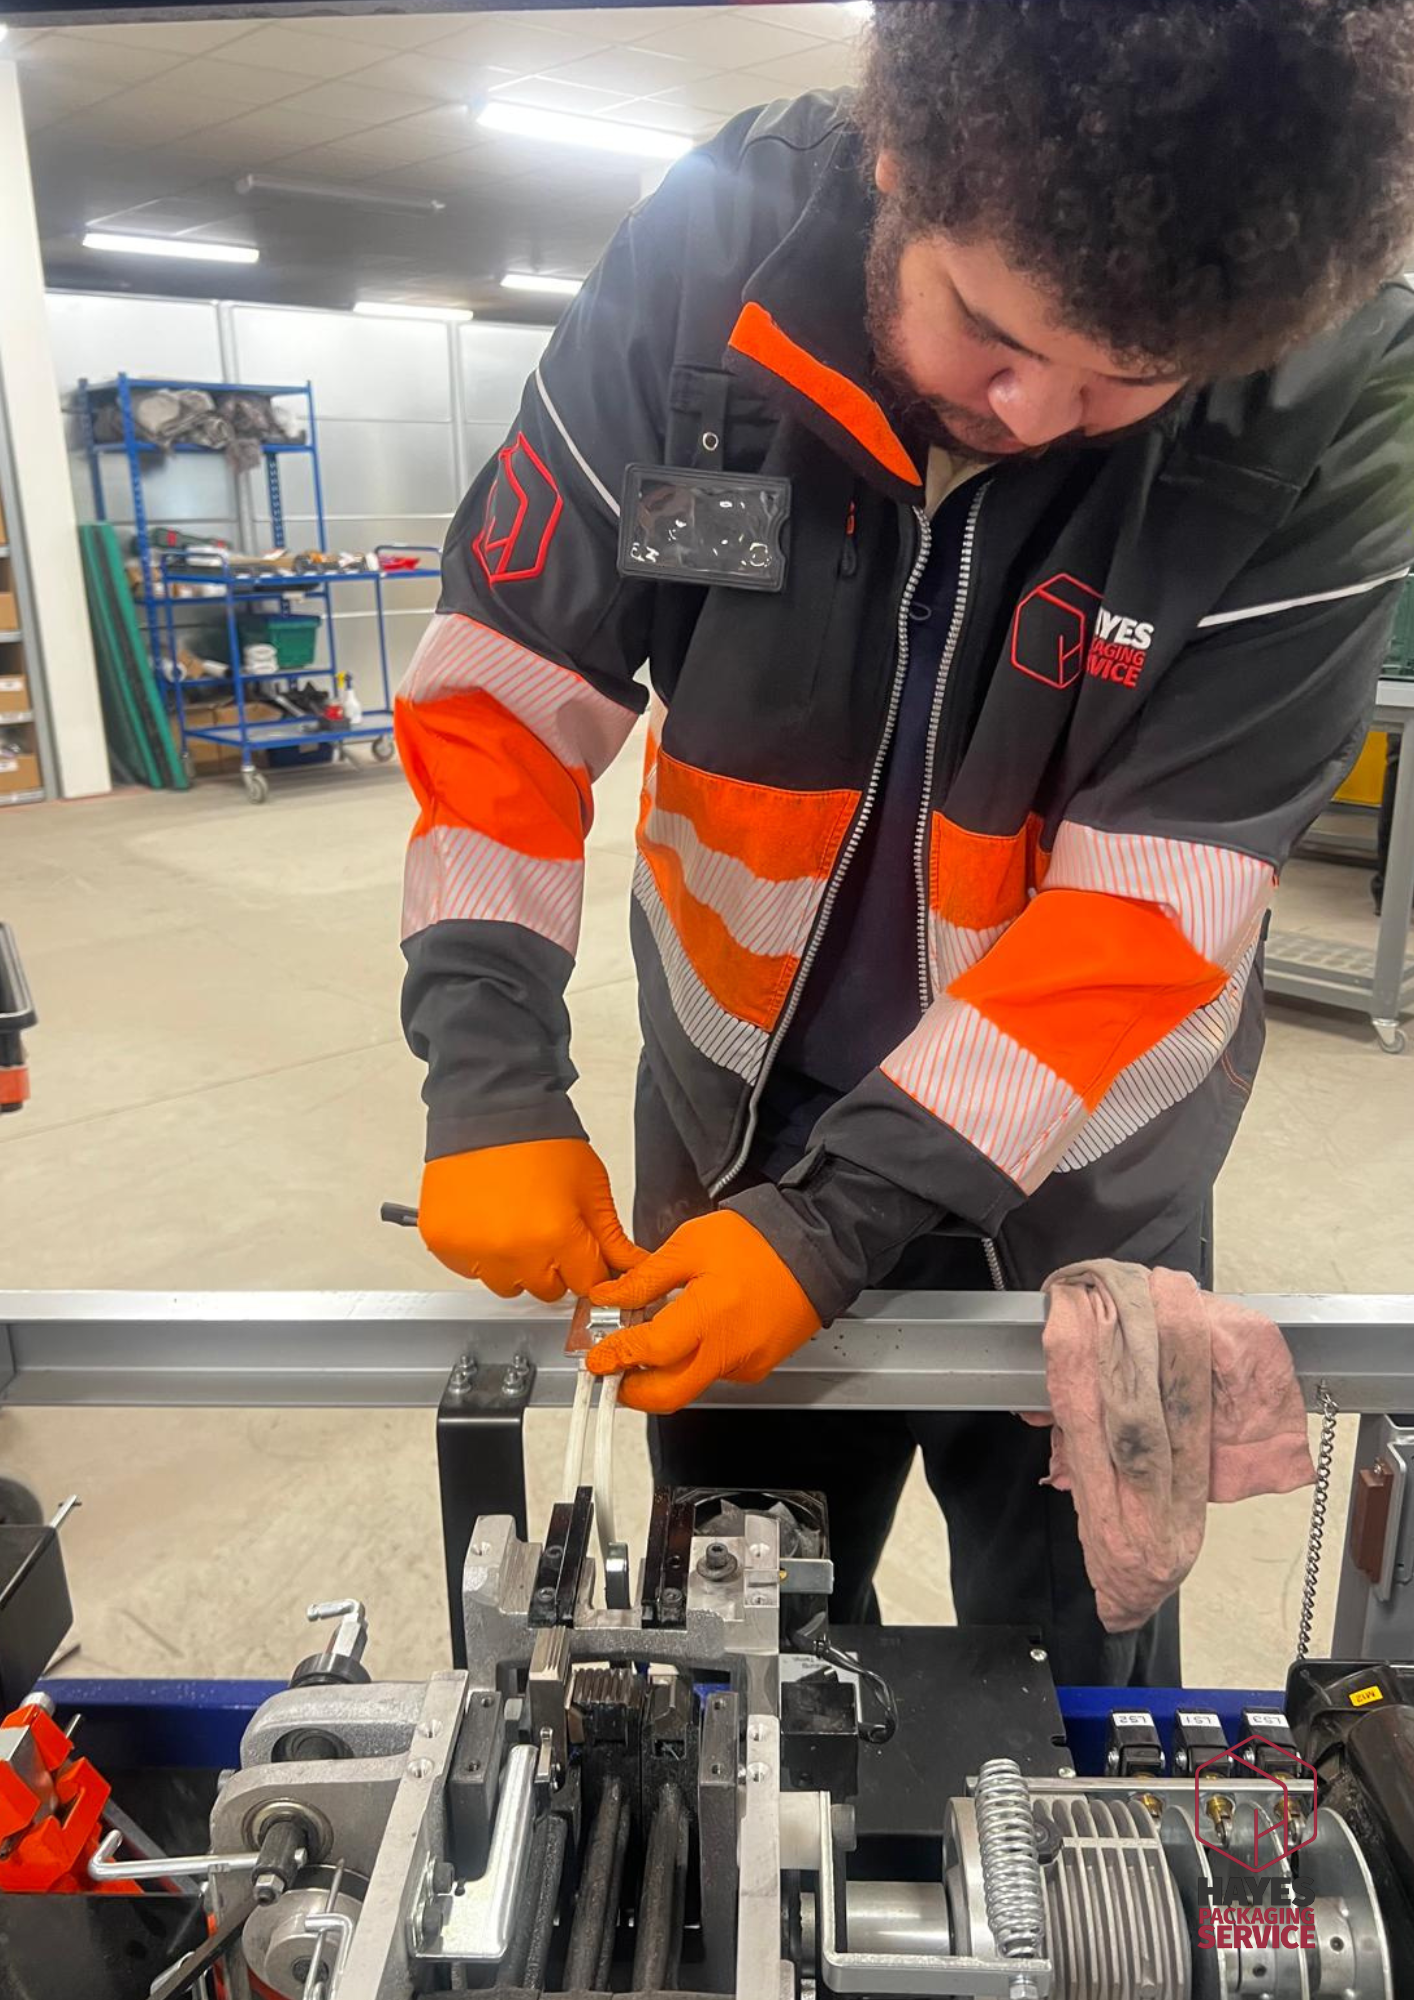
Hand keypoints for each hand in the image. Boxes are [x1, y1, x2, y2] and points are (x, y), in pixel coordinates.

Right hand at [418, 1139, 642, 1301]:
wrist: (493, 1110)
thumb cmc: (543, 1141)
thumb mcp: (592, 1188)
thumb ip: (612, 1237)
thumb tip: (633, 1269)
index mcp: (556, 1236)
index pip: (586, 1285)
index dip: (588, 1268)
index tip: (583, 1256)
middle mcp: (513, 1250)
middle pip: (546, 1290)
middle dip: (553, 1266)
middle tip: (546, 1229)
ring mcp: (474, 1250)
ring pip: (506, 1285)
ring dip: (514, 1265)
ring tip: (514, 1222)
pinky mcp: (443, 1242)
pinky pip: (469, 1271)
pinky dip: (479, 1254)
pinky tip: (488, 1222)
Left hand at [586, 1211, 819, 1413]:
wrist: (815, 1249)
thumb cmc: (760, 1242)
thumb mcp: (691, 1245)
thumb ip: (646, 1277)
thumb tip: (610, 1297)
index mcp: (710, 1315)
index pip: (649, 1352)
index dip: (615, 1357)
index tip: (596, 1358)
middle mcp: (730, 1350)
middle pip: (668, 1395)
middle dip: (632, 1392)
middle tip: (613, 1372)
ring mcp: (746, 1364)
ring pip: (690, 1384)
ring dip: (663, 1373)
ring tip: (652, 1340)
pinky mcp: (758, 1368)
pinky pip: (715, 1373)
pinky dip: (694, 1360)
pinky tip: (691, 1333)